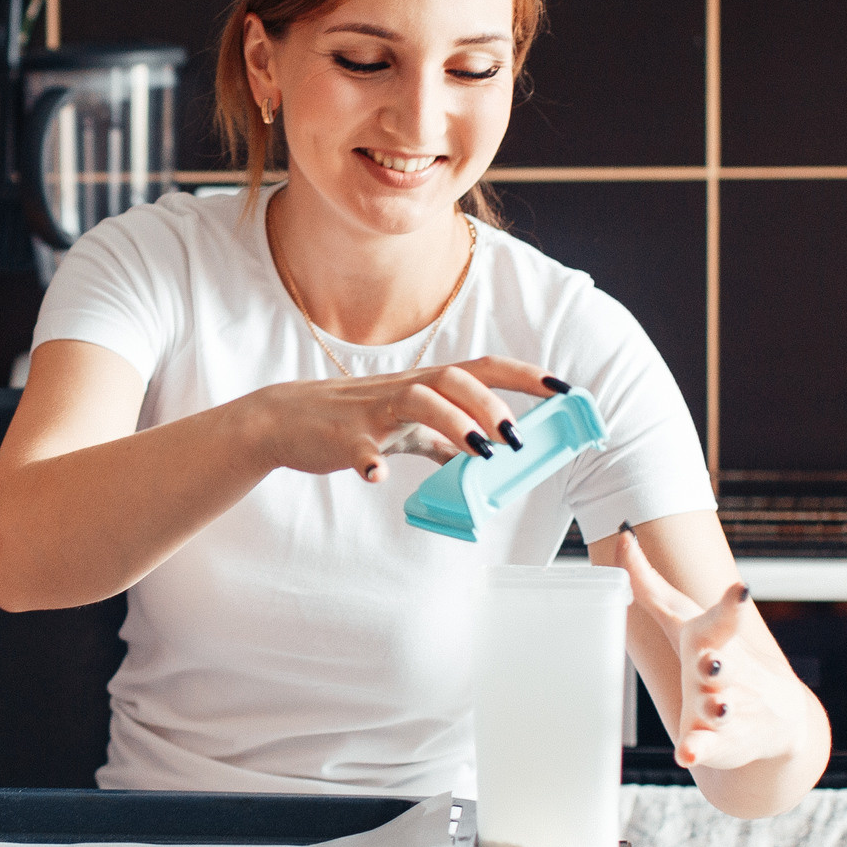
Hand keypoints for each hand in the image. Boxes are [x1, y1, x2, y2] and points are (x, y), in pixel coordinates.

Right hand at [241, 356, 561, 483]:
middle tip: (518, 438)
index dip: (524, 377)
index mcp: (423, 388)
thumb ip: (438, 438)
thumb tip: (473, 457)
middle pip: (454, 379)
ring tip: (480, 452)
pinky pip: (359, 447)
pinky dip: (372, 461)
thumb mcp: (401, 426)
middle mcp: (403, 391)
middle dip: (492, 405)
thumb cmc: (347, 419)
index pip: (483, 370)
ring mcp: (372, 411)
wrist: (282, 421)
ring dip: (453, 422)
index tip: (564, 389)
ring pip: (417, 401)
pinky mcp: (343, 436)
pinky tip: (380, 476)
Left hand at [613, 531, 821, 772]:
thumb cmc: (716, 657)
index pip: (726, 618)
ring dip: (718, 708)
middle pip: (723, 668)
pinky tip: (687, 755)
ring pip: (722, 709)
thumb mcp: (685, 621)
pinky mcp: (722, 742)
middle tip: (711, 661)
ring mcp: (728, 710)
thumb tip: (622, 533)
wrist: (775, 719)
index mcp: (716, 640)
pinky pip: (710, 748)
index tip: (741, 589)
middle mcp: (726, 674)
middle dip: (718, 665)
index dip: (731, 604)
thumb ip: (650, 584)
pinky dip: (700, 751)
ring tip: (716, 706)